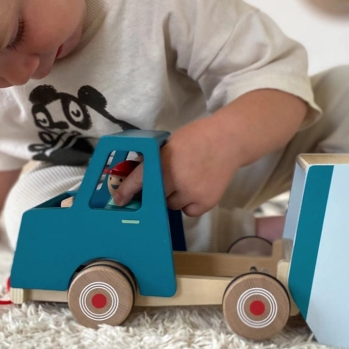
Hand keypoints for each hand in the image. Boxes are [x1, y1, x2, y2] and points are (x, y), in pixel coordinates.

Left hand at [113, 118, 238, 216]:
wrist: (229, 141)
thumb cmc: (198, 137)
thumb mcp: (171, 143)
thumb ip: (157, 159)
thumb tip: (140, 171)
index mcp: (164, 161)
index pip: (140, 179)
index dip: (127, 191)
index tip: (119, 201)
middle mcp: (176, 180)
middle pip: (156, 196)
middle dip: (158, 190)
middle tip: (167, 181)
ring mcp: (191, 193)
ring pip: (172, 205)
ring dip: (174, 197)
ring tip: (187, 182)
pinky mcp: (205, 202)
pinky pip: (188, 211)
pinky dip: (189, 204)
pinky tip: (197, 189)